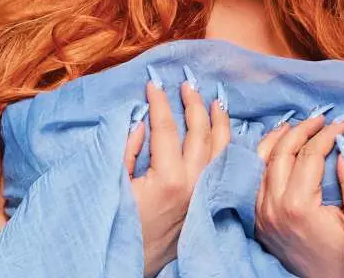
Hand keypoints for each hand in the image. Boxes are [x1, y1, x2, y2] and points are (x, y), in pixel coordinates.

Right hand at [123, 72, 230, 276]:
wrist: (133, 267)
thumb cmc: (119, 227)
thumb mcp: (115, 188)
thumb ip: (128, 151)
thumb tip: (142, 121)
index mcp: (169, 178)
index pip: (167, 128)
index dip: (160, 102)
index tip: (154, 84)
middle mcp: (195, 183)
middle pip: (199, 131)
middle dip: (193, 103)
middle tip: (187, 84)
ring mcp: (206, 192)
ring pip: (220, 146)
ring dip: (218, 119)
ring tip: (214, 100)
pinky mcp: (210, 200)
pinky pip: (225, 164)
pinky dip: (228, 143)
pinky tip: (225, 130)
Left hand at [255, 112, 343, 277]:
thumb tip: (343, 152)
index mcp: (297, 205)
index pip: (309, 155)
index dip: (326, 135)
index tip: (340, 124)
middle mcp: (273, 206)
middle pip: (283, 152)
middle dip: (302, 129)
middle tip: (320, 119)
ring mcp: (261, 212)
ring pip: (262, 161)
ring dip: (278, 138)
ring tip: (295, 124)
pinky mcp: (257, 218)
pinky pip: (255, 178)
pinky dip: (264, 157)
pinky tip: (276, 146)